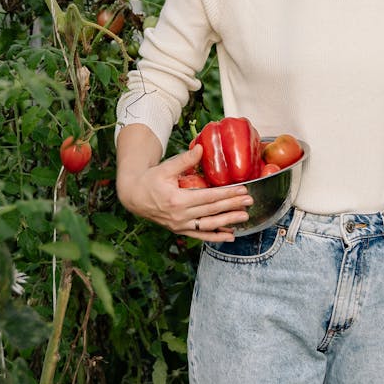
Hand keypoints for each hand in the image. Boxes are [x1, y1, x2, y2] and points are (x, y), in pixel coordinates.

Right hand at [117, 141, 253, 242]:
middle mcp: (180, 216)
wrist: (134, 197)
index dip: (227, 194)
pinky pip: (201, 235)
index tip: (242, 190)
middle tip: (249, 201)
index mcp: (177, 200)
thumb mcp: (166, 168)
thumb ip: (185, 159)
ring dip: (228, 222)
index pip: (209, 197)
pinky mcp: (180, 230)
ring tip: (244, 217)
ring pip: (209, 225)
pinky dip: (215, 236)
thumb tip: (202, 147)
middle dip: (232, 206)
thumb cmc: (150, 180)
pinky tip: (230, 235)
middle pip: (212, 211)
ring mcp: (180, 225)